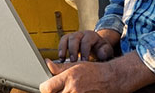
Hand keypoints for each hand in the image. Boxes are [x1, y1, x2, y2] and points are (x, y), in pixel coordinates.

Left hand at [40, 52, 154, 92]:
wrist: (110, 79)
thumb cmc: (93, 71)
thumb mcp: (75, 65)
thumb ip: (59, 67)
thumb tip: (48, 63)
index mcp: (68, 78)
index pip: (47, 88)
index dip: (44, 87)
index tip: (46, 86)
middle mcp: (72, 90)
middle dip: (52, 92)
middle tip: (54, 89)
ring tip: (64, 90)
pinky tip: (70, 92)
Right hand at [57, 30, 118, 61]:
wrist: (97, 46)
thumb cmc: (101, 49)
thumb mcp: (107, 50)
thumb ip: (105, 52)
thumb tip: (101, 54)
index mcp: (91, 35)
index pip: (86, 41)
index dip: (85, 51)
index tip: (84, 61)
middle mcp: (81, 34)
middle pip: (74, 38)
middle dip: (73, 50)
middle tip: (73, 61)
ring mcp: (73, 36)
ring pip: (66, 39)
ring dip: (63, 49)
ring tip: (62, 58)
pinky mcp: (68, 40)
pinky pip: (62, 42)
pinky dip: (60, 49)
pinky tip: (60, 59)